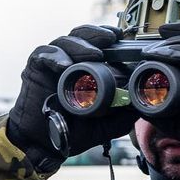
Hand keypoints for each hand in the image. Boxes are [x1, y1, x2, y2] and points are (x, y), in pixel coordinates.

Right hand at [7, 25, 136, 169]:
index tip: (123, 36)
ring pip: (65, 41)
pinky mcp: (35, 68)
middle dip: (97, 34)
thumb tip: (144, 106)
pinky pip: (44, 55)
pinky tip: (65, 66)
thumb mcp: (105, 125)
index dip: (109, 36)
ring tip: (95, 55)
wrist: (45, 145)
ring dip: (80, 45)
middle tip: (111, 38)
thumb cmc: (73, 131)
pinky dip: (55, 57)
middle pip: (82, 36)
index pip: (97, 43)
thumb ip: (123, 115)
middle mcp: (69, 60)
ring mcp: (51, 63)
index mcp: (86, 68)